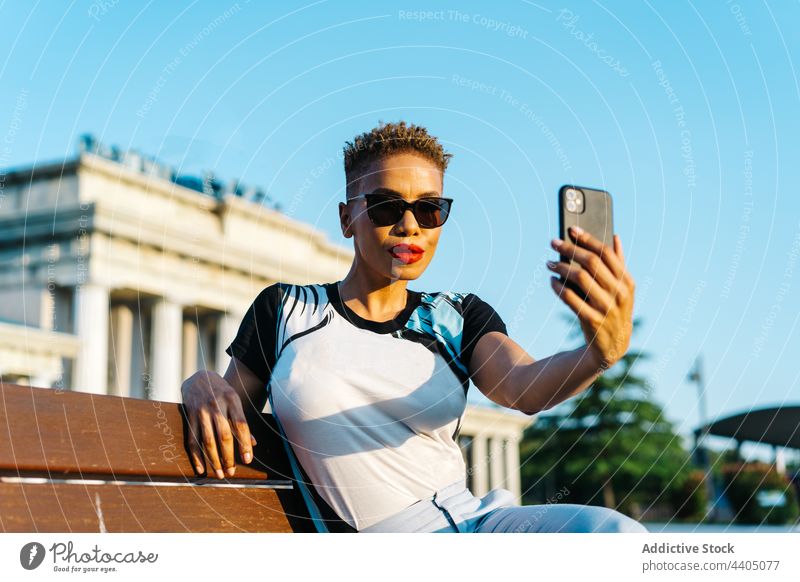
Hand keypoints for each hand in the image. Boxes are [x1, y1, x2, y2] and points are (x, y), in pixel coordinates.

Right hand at [181, 370, 256, 478]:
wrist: (199, 377)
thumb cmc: (222, 392)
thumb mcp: (235, 401)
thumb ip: (241, 421)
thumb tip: (252, 443)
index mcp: (232, 400)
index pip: (240, 425)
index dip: (244, 444)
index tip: (247, 460)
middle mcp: (216, 405)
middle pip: (224, 435)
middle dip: (228, 456)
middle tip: (232, 472)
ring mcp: (201, 410)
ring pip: (208, 440)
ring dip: (214, 460)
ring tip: (219, 473)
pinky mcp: (189, 415)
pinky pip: (192, 439)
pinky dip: (196, 456)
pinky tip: (201, 468)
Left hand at [546, 226, 634, 368]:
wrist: (612, 347)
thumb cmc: (614, 311)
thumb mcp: (622, 289)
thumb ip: (618, 264)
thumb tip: (615, 237)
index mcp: (627, 281)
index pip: (606, 253)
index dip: (587, 239)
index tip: (571, 230)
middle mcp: (619, 293)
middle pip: (591, 262)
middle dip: (570, 249)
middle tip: (553, 243)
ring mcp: (607, 308)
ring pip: (580, 278)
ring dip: (561, 268)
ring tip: (549, 263)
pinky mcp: (593, 321)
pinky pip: (571, 299)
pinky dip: (559, 288)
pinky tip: (552, 282)